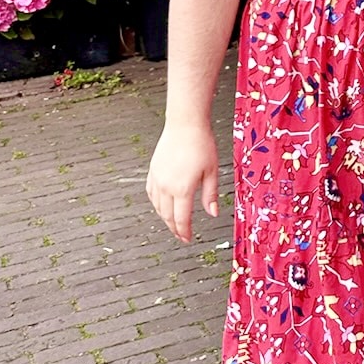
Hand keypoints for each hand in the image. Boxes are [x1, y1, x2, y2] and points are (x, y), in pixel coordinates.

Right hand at [146, 120, 219, 241]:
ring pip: (157, 207)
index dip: (184, 231)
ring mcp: (157, 179)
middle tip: (181, 235)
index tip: (188, 239)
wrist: (185, 125)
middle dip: (174, 228)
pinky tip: (161, 206)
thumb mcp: (211, 171)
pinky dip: (156, 204)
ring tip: (173, 223)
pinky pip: (151, 194)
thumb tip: (212, 213)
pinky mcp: (152, 171)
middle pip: (167, 216)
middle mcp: (166, 186)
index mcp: (182, 189)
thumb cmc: (201, 145)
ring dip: (164, 218)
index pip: (181, 218)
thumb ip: (210, 195)